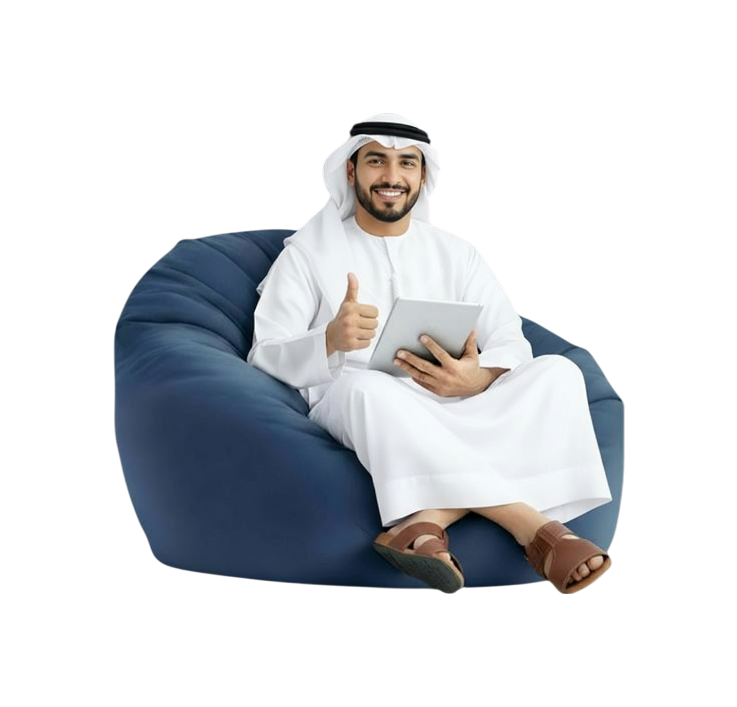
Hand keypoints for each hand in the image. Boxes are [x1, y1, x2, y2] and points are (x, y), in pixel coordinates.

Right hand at [326, 273, 378, 355]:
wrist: (330, 335)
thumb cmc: (341, 318)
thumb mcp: (347, 302)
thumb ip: (352, 288)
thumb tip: (351, 275)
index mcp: (351, 308)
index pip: (375, 312)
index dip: (371, 314)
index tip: (363, 315)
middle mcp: (350, 320)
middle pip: (375, 323)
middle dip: (369, 325)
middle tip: (360, 324)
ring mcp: (350, 333)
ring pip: (372, 334)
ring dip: (367, 334)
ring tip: (358, 331)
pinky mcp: (351, 344)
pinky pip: (367, 343)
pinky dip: (364, 342)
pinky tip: (356, 338)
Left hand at [394, 329, 508, 396]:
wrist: (476, 388)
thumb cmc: (472, 368)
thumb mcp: (472, 355)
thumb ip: (470, 342)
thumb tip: (473, 329)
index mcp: (454, 367)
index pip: (440, 354)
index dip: (431, 345)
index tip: (421, 337)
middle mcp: (446, 377)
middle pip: (425, 367)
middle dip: (411, 359)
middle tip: (400, 352)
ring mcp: (440, 386)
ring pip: (420, 376)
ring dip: (407, 368)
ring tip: (396, 360)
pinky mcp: (438, 391)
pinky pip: (423, 383)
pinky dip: (415, 377)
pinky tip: (406, 369)